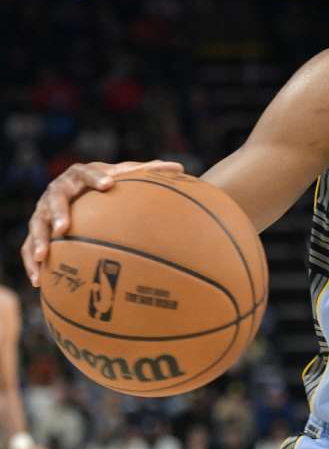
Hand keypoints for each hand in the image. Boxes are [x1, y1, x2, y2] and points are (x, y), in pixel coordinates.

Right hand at [22, 160, 183, 286]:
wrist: (74, 187)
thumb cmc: (104, 182)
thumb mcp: (122, 175)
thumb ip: (148, 171)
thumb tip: (180, 166)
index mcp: (79, 175)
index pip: (85, 173)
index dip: (95, 178)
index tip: (108, 184)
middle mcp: (57, 190)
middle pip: (54, 199)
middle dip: (58, 212)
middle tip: (63, 227)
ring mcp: (42, 210)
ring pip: (37, 225)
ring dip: (39, 240)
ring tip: (43, 256)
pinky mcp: (37, 230)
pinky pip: (28, 247)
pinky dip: (31, 262)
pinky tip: (37, 281)